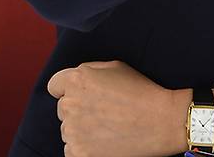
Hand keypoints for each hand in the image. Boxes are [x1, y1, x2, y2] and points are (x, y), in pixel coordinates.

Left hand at [47, 61, 191, 156]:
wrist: (159, 121)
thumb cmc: (139, 90)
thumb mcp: (115, 66)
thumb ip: (88, 70)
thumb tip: (74, 80)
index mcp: (77, 80)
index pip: (55, 85)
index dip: (68, 89)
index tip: (81, 95)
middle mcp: (70, 104)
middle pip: (63, 108)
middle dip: (78, 108)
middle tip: (103, 110)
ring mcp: (72, 131)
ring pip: (68, 129)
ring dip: (81, 129)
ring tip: (107, 126)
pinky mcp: (78, 154)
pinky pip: (71, 150)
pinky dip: (84, 148)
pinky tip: (104, 141)